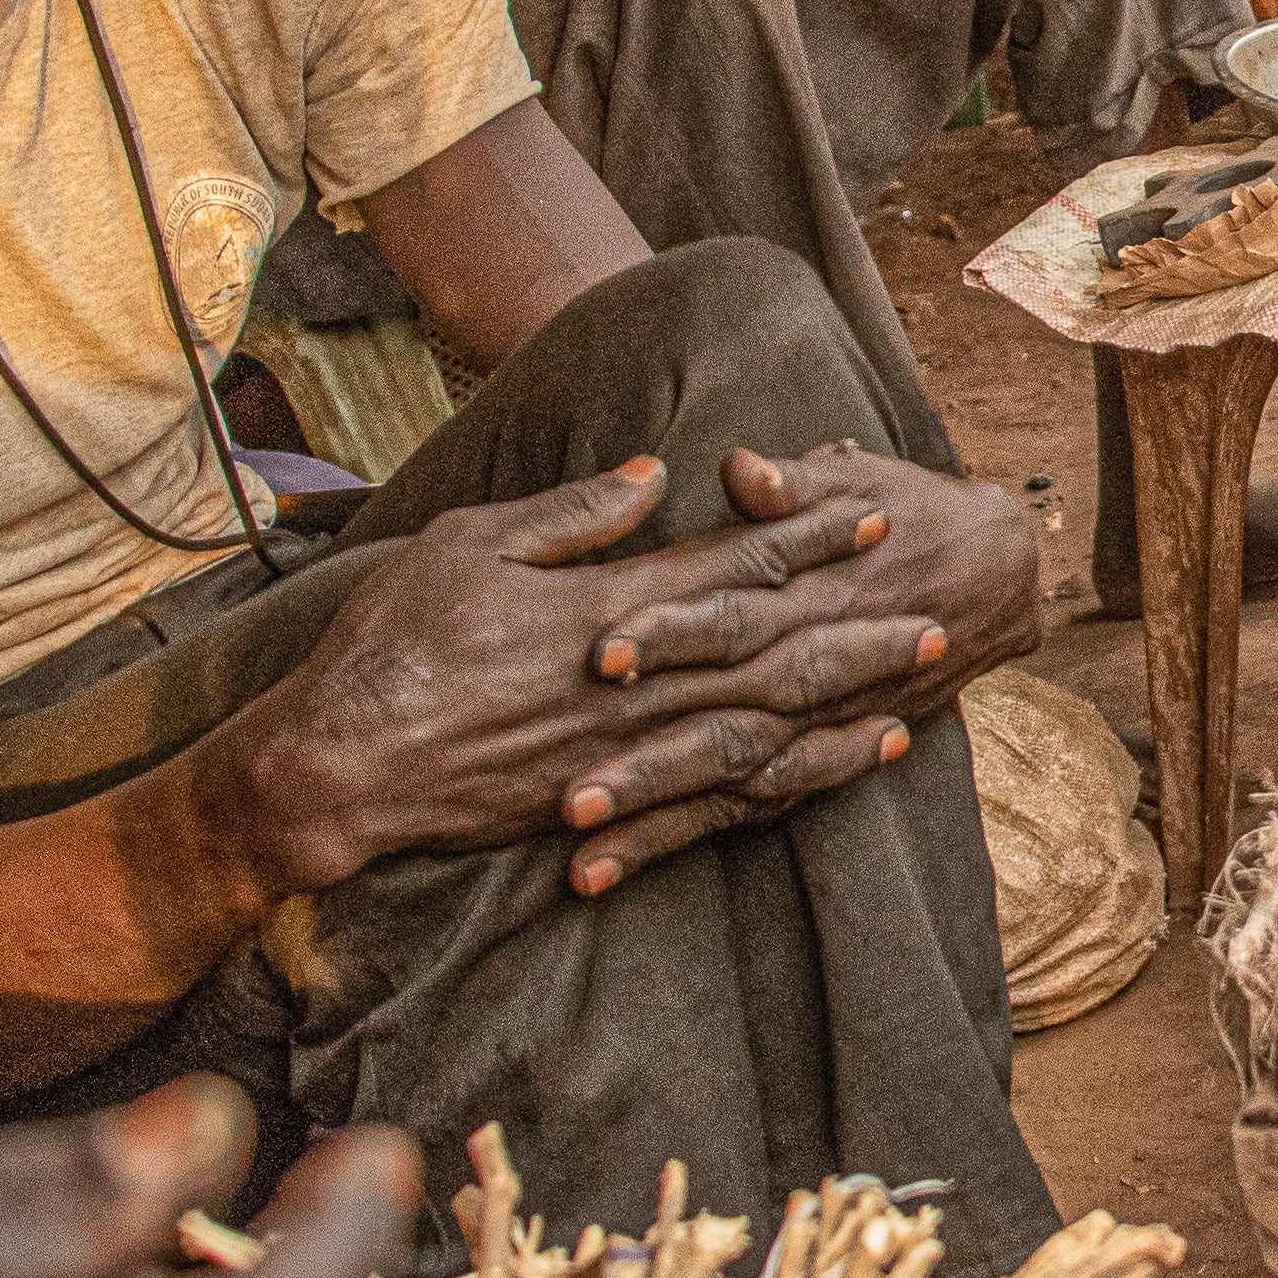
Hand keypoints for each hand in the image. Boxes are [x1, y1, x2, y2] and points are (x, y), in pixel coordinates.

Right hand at [244, 457, 1020, 895]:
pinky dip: (792, 780)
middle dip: (856, 632)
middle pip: (771, 653)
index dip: (807, 540)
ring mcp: (627, 752)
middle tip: (938, 614)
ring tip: (915, 688)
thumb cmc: (391, 646)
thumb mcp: (471, 547)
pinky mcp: (610, 804)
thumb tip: (648, 473)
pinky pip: (723, 797)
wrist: (339, 769)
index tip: (874, 515)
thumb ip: (571, 516)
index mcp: (608, 610)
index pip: (730, 566)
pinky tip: (841, 767)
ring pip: (763, 729)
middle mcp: (635, 685)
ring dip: (844, 707)